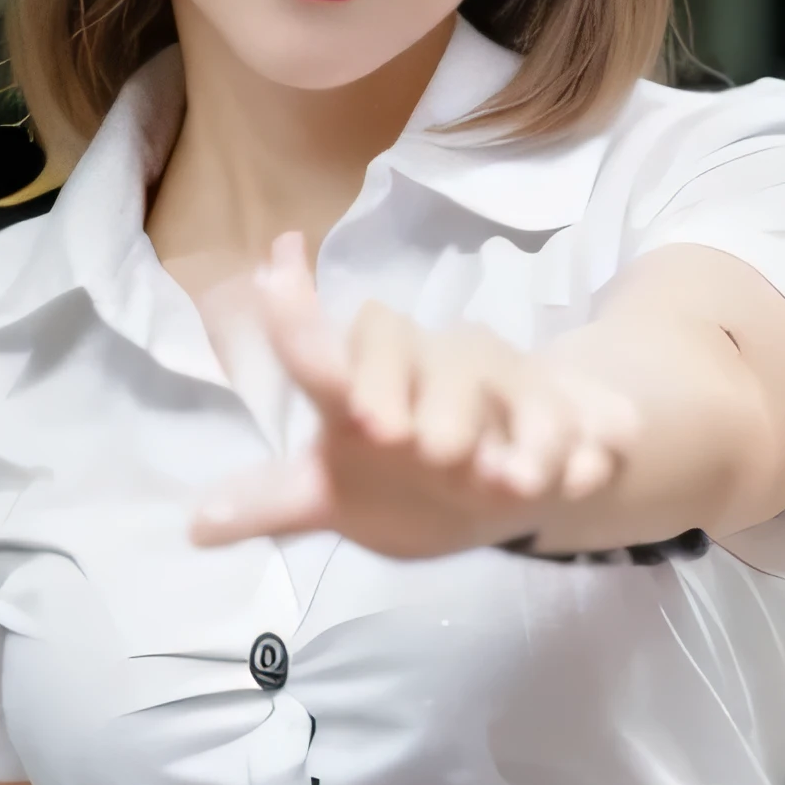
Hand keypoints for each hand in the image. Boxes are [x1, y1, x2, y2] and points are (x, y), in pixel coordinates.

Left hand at [191, 235, 638, 556]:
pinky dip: (589, 443)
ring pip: (514, 389)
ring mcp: (510, 389)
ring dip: (513, 429)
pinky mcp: (573, 414)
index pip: (325, 350)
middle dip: (415, 391)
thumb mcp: (334, 495)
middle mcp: (437, 372)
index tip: (276, 257)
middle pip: (430, 359)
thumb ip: (274, 504)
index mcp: (368, 389)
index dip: (296, 315)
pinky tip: (587, 471)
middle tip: (393, 438)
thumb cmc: (401, 475)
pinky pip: (587, 420)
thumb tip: (195, 527)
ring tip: (508, 482)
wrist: (500, 476)